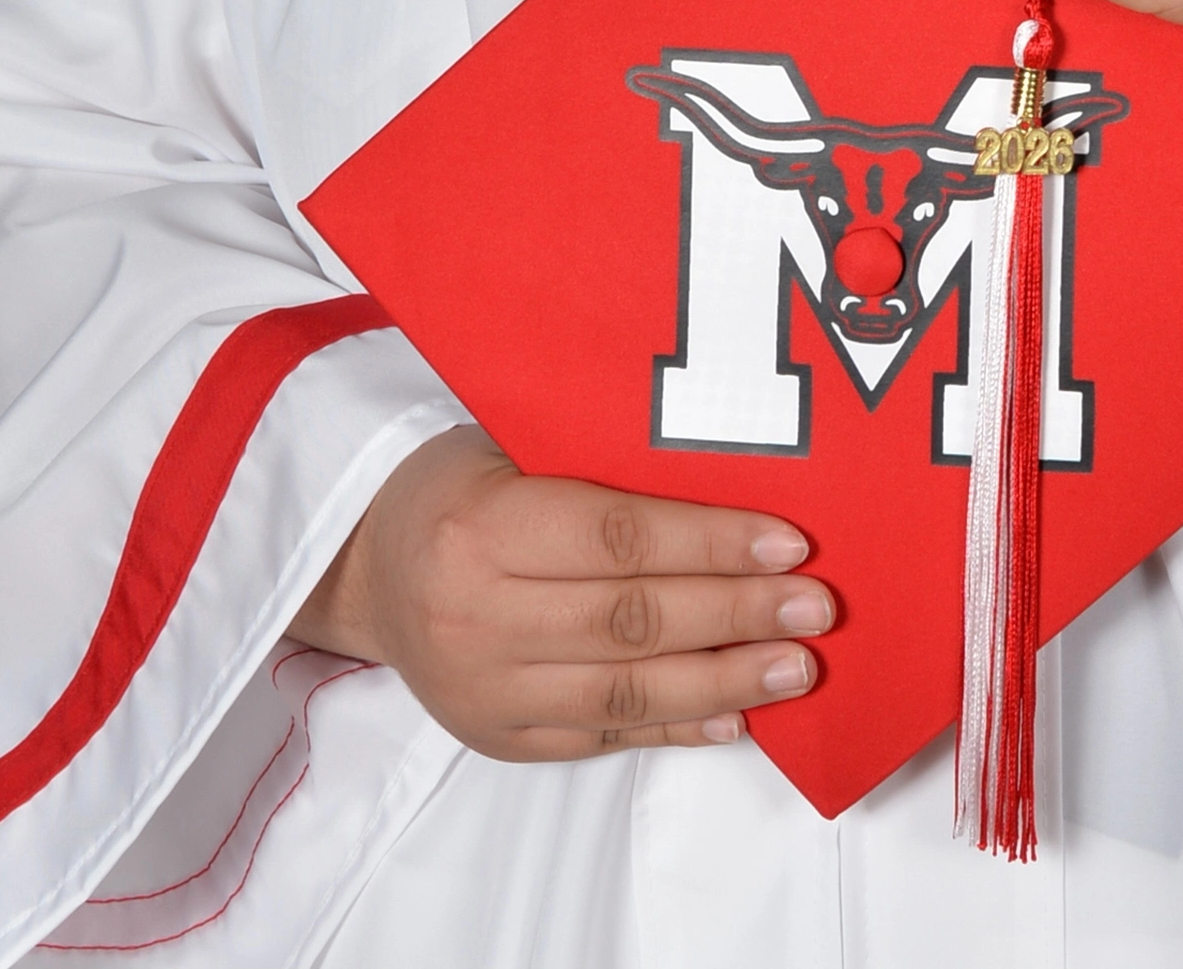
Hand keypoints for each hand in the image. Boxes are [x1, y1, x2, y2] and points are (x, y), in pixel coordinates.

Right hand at [286, 426, 828, 760]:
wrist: (366, 563)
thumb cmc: (460, 481)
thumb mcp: (514, 444)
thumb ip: (607, 465)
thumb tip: (735, 482)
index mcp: (481, 526)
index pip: (618, 539)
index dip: (710, 544)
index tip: (788, 543)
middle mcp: (477, 615)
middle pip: (632, 622)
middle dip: (736, 614)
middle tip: (816, 608)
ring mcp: (484, 688)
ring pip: (624, 693)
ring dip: (723, 681)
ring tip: (796, 667)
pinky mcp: (496, 737)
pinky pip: (600, 737)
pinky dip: (673, 728)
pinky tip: (735, 714)